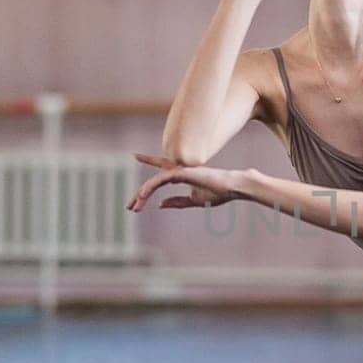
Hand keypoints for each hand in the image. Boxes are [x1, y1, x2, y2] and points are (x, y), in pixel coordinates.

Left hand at [126, 153, 243, 211]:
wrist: (232, 187)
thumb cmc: (217, 192)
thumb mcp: (194, 201)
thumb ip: (177, 202)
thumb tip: (160, 205)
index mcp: (181, 174)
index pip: (161, 167)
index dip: (149, 160)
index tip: (135, 155)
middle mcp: (178, 170)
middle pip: (154, 180)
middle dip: (140, 193)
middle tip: (129, 206)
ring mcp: (179, 170)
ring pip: (154, 181)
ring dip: (142, 195)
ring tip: (134, 207)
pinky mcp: (181, 173)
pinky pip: (160, 180)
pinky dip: (150, 188)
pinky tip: (142, 196)